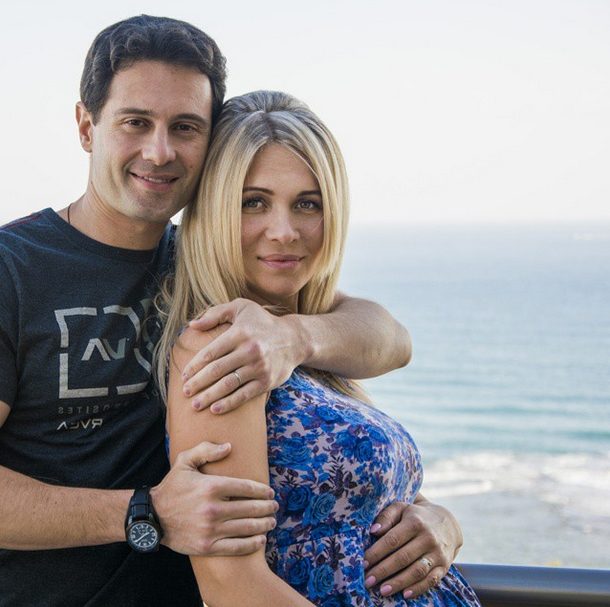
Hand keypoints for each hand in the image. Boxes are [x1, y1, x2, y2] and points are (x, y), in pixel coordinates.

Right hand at [150, 441, 277, 555]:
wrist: (152, 516)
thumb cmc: (172, 486)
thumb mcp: (185, 461)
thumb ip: (206, 450)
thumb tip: (229, 447)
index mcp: (211, 486)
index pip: (246, 487)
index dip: (261, 490)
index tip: (269, 492)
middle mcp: (213, 508)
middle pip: (250, 508)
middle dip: (267, 507)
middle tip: (274, 506)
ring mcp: (211, 529)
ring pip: (246, 527)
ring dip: (264, 524)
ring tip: (271, 522)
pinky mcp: (207, 546)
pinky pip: (236, 546)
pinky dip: (252, 543)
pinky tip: (261, 539)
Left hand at [182, 299, 306, 413]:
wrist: (295, 339)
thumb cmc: (262, 322)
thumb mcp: (241, 308)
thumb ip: (215, 314)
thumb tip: (192, 325)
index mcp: (240, 333)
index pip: (211, 352)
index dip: (195, 365)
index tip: (184, 375)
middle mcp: (249, 350)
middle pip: (217, 370)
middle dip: (198, 383)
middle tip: (185, 392)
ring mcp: (259, 367)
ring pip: (228, 385)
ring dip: (209, 396)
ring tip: (195, 405)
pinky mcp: (267, 382)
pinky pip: (244, 395)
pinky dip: (229, 403)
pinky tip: (215, 409)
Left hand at [363, 497, 462, 598]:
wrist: (447, 524)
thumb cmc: (416, 517)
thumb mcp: (401, 508)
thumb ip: (386, 517)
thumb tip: (373, 531)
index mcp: (414, 522)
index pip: (392, 540)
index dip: (377, 552)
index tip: (363, 563)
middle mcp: (428, 538)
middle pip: (403, 557)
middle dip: (383, 571)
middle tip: (367, 581)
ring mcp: (437, 553)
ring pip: (417, 571)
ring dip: (399, 582)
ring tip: (382, 591)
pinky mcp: (444, 566)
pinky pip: (431, 580)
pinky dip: (418, 589)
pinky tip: (405, 595)